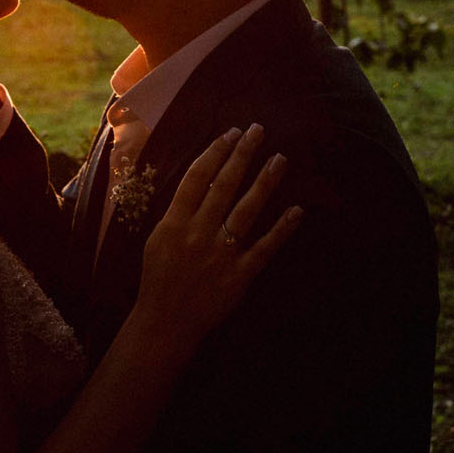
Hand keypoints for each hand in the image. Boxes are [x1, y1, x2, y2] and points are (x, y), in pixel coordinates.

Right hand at [136, 125, 302, 350]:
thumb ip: (177, 212)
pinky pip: (264, 247)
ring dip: (264, 182)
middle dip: (242, 155)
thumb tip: (199, 183)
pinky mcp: (239, 275)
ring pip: (246, 209)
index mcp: (175, 222)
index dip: (215, 152)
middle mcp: (199, 233)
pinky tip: (297, 210)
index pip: (198, 178)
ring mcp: (221, 253)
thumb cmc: (158, 279)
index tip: (230, 133)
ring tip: (279, 159)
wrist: (165, 322)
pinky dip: (282, 229)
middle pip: (224, 185)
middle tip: (258, 130)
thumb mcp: (156, 239)